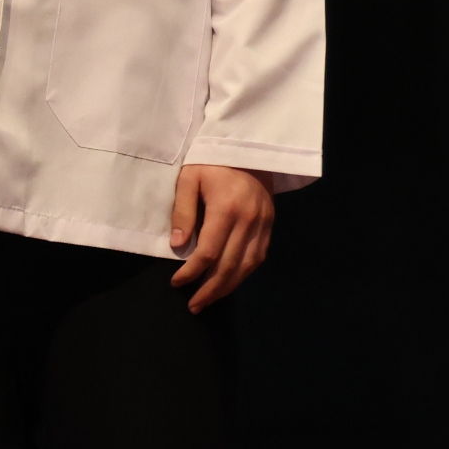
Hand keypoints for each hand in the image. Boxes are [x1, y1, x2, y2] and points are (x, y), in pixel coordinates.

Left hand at [168, 163, 275, 309]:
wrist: (248, 144)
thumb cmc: (212, 160)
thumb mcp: (189, 179)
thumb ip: (183, 212)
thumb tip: (178, 246)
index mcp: (227, 209)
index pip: (209, 252)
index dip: (192, 272)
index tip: (177, 283)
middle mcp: (249, 220)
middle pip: (231, 266)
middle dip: (211, 290)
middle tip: (194, 305)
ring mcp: (264, 223)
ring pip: (248, 265)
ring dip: (228, 287)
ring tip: (210, 300)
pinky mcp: (270, 223)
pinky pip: (259, 255)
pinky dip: (244, 272)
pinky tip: (230, 281)